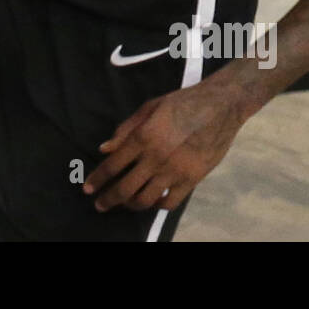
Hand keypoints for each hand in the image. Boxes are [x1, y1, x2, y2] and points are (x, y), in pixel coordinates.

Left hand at [82, 72, 251, 212]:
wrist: (220, 106)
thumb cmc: (181, 103)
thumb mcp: (149, 107)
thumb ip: (125, 130)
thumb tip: (104, 149)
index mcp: (143, 137)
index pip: (113, 165)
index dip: (97, 179)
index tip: (88, 190)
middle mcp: (155, 157)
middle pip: (125, 188)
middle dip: (108, 199)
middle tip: (100, 205)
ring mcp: (174, 171)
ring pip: (145, 200)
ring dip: (131, 205)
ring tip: (126, 203)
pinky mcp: (192, 179)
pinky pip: (170, 202)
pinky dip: (158, 205)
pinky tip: (153, 200)